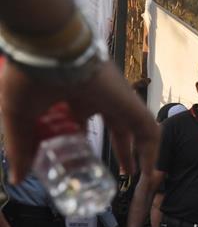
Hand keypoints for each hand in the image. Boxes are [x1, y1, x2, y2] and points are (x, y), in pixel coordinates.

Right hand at [0, 59, 159, 182]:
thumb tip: (17, 178)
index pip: (84, 123)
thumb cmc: (29, 77)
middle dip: (121, 149)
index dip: (84, 144)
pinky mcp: (131, 103)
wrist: (48, 49)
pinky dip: (151, 152)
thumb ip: (21, 148)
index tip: (80, 162)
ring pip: (135, 128)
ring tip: (140, 175)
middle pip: (117, 128)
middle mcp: (100, 97)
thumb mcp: (20, 118)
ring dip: (139, 152)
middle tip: (124, 170)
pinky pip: (148, 131)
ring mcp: (118, 99)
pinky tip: (148, 173)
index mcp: (75, 96)